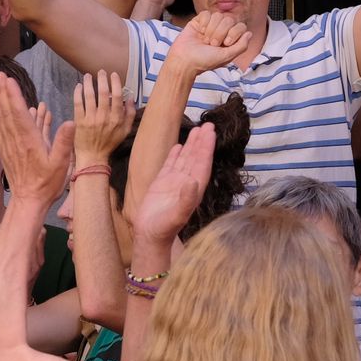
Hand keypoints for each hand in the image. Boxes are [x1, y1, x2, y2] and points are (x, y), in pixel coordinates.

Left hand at [0, 72, 72, 205]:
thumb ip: (64, 143)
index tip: (9, 80)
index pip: (20, 114)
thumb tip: (71, 121)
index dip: (14, 96)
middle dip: (3, 92)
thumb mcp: (61, 165)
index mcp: (30, 141)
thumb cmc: (47, 184)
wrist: (29, 201)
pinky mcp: (5, 151)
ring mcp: (9, 145)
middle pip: (7, 112)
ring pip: (1, 118)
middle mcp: (17, 140)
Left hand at [73, 72, 134, 165]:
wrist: (93, 156)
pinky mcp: (79, 121)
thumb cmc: (110, 143)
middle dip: (101, 79)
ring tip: (87, 76)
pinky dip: (78, 93)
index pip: (116, 96)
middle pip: (102, 93)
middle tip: (100, 72)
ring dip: (88, 83)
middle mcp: (104, 117)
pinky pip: (78, 103)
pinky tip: (78, 86)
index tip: (113, 75)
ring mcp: (91, 119)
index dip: (115, 83)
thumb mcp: (125, 131)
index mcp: (116, 118)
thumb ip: (130, 114)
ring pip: (89, 96)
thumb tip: (131, 97)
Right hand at [129, 123, 214, 247]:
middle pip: (196, 158)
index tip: (211, 133)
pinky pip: (171, 165)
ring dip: (192, 145)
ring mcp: (174, 183)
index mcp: (193, 190)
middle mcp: (187, 184)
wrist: (149, 236)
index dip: (207, 149)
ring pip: (185, 159)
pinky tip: (179, 145)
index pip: (202, 164)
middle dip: (202, 142)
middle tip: (208, 125)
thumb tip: (193, 182)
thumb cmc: (164, 229)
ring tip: (197, 129)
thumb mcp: (176, 216)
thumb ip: (186, 200)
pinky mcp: (162, 183)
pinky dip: (175, 154)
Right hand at [169, 10, 247, 74]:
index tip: (226, 43)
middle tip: (212, 44)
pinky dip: (204, 23)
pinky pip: (206, 13)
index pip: (240, 26)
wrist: (184, 60)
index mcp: (230, 39)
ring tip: (205, 40)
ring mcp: (210, 25)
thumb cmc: (204, 61)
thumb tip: (249, 33)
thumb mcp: (226, 57)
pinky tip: (200, 32)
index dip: (234, 33)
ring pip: (218, 15)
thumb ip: (241, 46)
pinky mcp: (199, 21)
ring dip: (211, 29)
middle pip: (229, 19)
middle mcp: (221, 31)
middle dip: (220, 33)